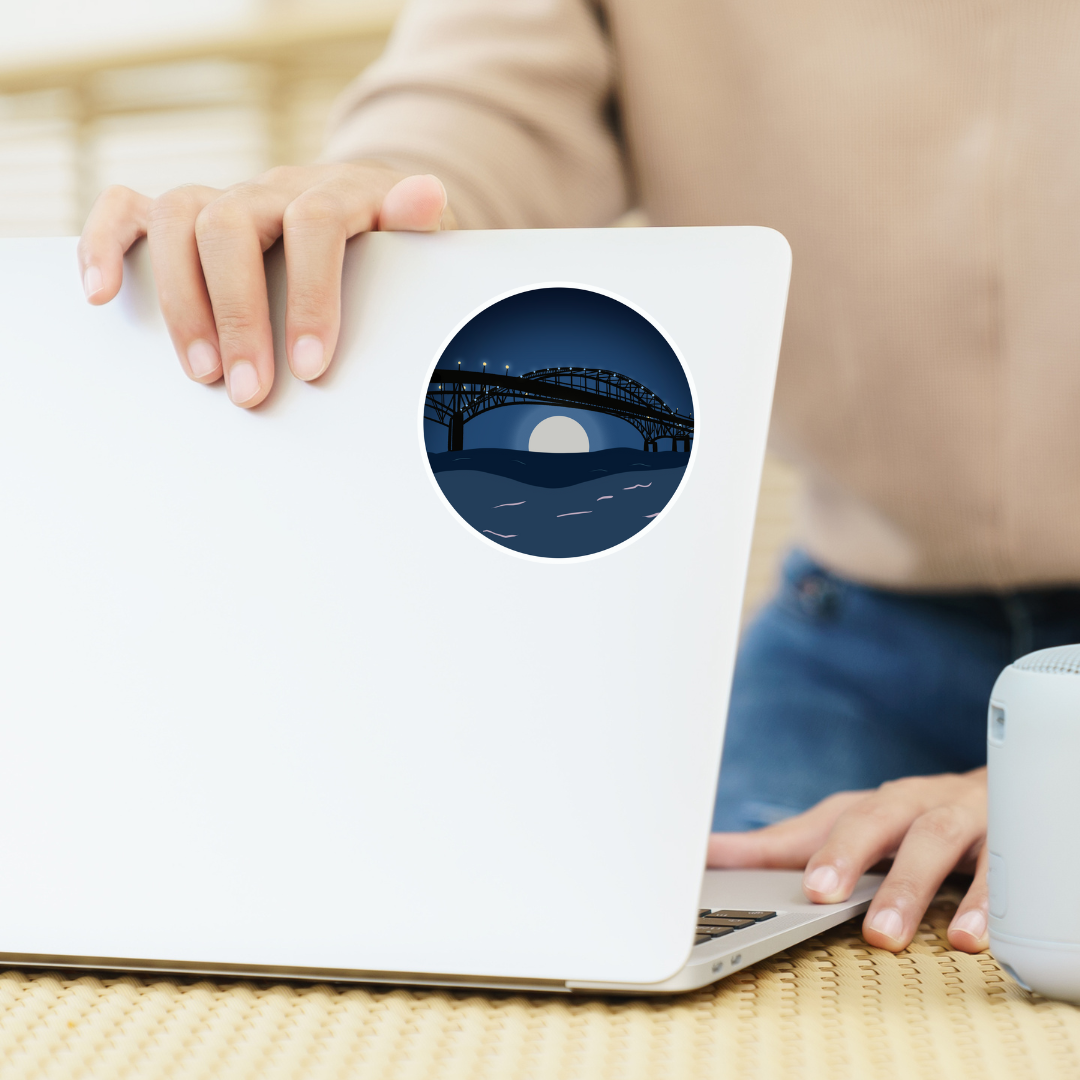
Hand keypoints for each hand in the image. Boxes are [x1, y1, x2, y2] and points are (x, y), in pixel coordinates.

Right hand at [77, 164, 452, 407]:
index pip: (313, 224)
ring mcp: (222, 198)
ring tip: (201, 375)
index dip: (310, 295)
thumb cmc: (385, 244)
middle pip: (231, 226)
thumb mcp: (413, 239)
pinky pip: (128, 209)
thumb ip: (414, 224)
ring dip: (182, 301)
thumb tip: (426, 196)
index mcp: (332, 192)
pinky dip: (105, 244)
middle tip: (248, 390)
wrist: (358, 209)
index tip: (311, 366)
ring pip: (178, 219)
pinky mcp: (182, 214)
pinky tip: (102, 293)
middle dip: (238, 315)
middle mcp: (270, 189)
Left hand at [707, 768, 988, 952]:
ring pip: (935, 841)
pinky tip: (969, 937)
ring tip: (884, 932)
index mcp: (868, 807)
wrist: (999, 796)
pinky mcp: (1007, 842)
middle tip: (818, 893)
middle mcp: (909, 806)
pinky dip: (986, 903)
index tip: (729, 862)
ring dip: (908, 885)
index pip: (817, 822)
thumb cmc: (907, 823)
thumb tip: (710, 853)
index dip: (776, 843)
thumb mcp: (847, 830)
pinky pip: (1000, 870)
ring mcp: (959, 819)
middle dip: (845, 853)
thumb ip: (783, 847)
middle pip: (874, 819)